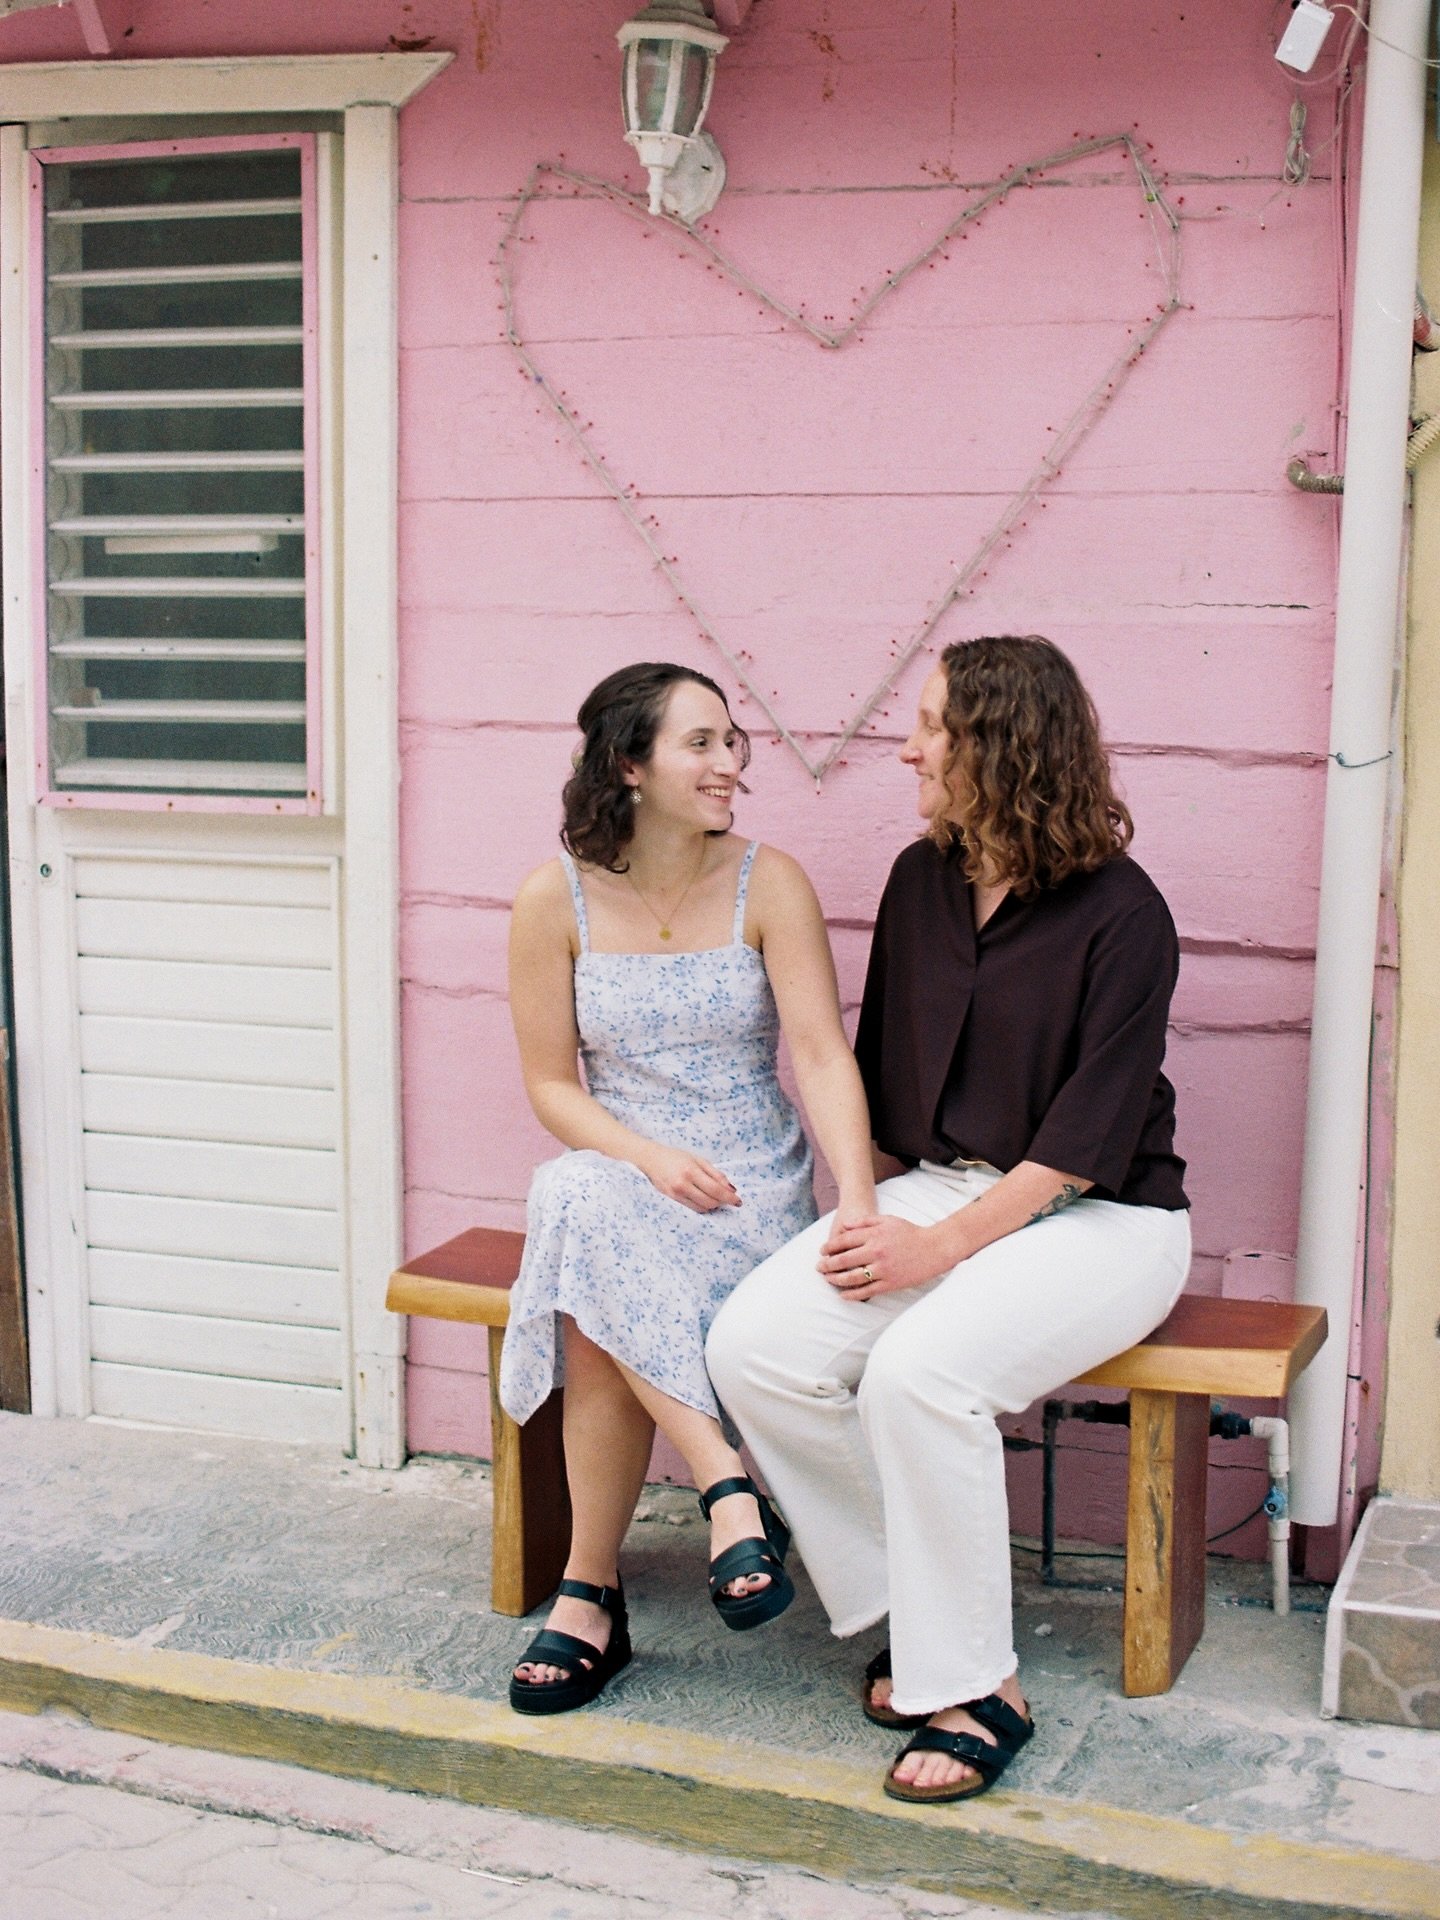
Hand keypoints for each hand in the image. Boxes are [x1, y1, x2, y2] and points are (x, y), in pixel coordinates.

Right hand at [640, 1144, 741, 1213]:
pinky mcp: (671, 1200)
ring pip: (702, 1208)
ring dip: (713, 1205)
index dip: (729, 1198)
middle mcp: (683, 1184)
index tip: (738, 1201)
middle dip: (722, 1202)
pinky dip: (702, 1206)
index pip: (716, 1189)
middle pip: (710, 1201)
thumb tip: (731, 1188)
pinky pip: (692, 1209)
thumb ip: (715, 1173)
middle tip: (728, 1199)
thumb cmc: (676, 1157)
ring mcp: (676, 1194)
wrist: (650, 1160)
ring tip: (716, 1197)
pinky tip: (704, 1199)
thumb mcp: (698, 1160)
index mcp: (691, 1171)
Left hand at [818, 1213, 949, 1298]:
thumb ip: (864, 1221)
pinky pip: (867, 1291)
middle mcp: (876, 1251)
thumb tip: (844, 1226)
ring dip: (836, 1279)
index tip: (821, 1251)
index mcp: (875, 1235)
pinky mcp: (890, 1283)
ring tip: (827, 1280)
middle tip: (818, 1267)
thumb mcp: (888, 1220)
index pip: (844, 1241)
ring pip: (853, 1277)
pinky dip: (853, 1294)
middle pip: (844, 1260)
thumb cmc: (910, 1232)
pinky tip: (843, 1295)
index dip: (830, 1247)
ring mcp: (883, 1269)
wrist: (934, 1248)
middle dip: (828, 1264)